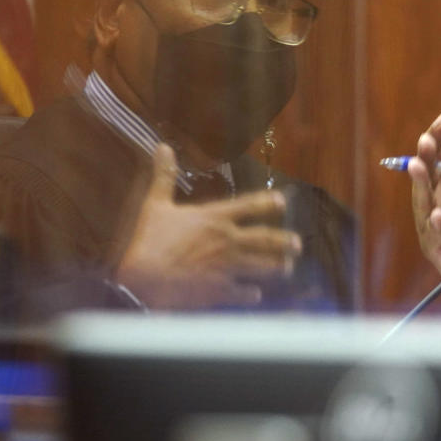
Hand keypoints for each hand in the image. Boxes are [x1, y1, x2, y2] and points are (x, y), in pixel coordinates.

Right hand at [116, 144, 300, 308]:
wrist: (141, 281)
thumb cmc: (148, 241)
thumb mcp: (155, 204)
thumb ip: (164, 175)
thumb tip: (163, 146)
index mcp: (215, 218)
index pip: (249, 205)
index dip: (268, 202)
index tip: (282, 202)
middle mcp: (229, 241)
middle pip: (266, 239)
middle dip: (285, 242)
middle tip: (298, 245)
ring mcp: (229, 267)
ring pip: (263, 266)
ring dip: (277, 267)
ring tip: (287, 268)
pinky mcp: (223, 291)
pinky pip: (245, 293)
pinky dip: (252, 294)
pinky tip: (256, 295)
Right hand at [408, 112, 440, 329]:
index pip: (437, 155)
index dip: (438, 137)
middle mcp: (435, 200)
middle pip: (425, 175)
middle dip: (424, 156)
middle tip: (426, 139)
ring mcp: (433, 224)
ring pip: (422, 202)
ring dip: (420, 184)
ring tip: (418, 165)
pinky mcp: (438, 248)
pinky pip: (433, 235)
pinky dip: (434, 225)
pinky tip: (436, 214)